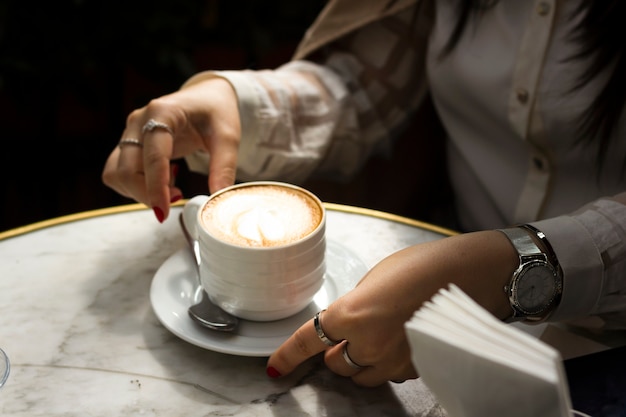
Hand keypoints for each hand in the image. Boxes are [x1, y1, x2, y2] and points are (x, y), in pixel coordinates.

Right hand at [102, 76, 240, 221]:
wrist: (206, 96)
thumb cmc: (216, 112)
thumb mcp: (228, 136)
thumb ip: (224, 167)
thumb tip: (217, 198)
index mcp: (162, 113)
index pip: (152, 156)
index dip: (156, 188)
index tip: (163, 211)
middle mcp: (138, 121)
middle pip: (126, 169)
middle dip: (148, 194)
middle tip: (178, 197)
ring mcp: (130, 132)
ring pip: (117, 173)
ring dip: (139, 191)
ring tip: (173, 187)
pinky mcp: (128, 144)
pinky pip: (118, 173)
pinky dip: (136, 185)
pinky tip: (163, 180)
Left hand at [266, 231, 515, 385]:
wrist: (471, 274)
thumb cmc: (425, 266)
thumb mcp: (376, 278)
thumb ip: (355, 306)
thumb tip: (346, 322)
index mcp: (353, 314)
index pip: (308, 342)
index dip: (288, 356)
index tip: (276, 367)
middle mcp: (370, 343)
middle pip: (335, 364)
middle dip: (335, 351)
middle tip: (349, 334)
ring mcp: (395, 361)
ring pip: (362, 377)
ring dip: (360, 362)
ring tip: (378, 337)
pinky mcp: (417, 368)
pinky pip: (391, 375)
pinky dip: (387, 364)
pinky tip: (401, 341)